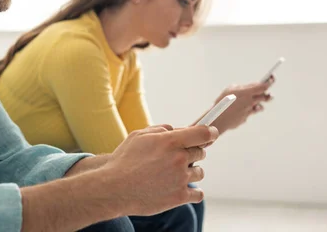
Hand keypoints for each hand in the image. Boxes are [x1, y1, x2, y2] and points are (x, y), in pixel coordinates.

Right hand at [102, 124, 218, 215]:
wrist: (114, 188)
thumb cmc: (124, 160)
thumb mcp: (138, 136)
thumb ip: (160, 130)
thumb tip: (176, 131)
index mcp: (170, 141)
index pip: (203, 133)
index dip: (210, 132)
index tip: (212, 133)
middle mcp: (179, 158)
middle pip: (201, 152)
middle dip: (192, 153)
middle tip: (178, 157)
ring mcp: (181, 179)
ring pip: (199, 172)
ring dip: (190, 171)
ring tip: (173, 174)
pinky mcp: (180, 197)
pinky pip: (199, 194)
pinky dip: (192, 192)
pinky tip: (181, 188)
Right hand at [211, 77, 274, 133]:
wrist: (218, 118)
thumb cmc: (222, 102)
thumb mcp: (230, 89)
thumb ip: (242, 88)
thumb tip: (249, 88)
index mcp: (247, 92)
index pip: (263, 86)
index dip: (269, 82)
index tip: (272, 79)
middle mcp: (250, 101)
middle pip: (265, 97)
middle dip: (267, 95)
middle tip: (268, 94)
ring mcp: (249, 111)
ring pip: (259, 107)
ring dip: (258, 104)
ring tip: (255, 104)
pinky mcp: (245, 118)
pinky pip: (249, 113)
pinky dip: (247, 111)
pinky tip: (240, 111)